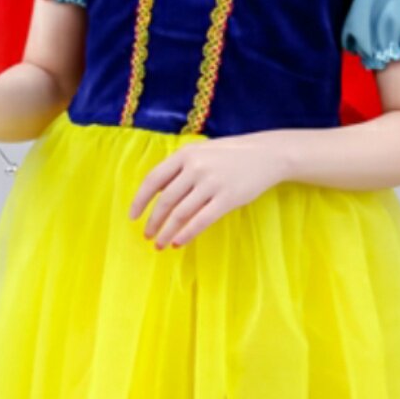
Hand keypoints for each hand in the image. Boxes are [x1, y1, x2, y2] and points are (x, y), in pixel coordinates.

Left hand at [128, 133, 284, 247]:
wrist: (266, 155)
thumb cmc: (230, 156)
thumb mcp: (201, 153)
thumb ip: (179, 169)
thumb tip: (156, 194)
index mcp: (185, 155)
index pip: (153, 180)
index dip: (140, 200)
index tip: (133, 217)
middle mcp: (195, 168)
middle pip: (165, 200)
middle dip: (153, 221)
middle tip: (147, 236)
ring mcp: (212, 183)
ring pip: (181, 213)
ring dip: (167, 232)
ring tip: (161, 244)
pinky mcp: (227, 199)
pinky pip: (201, 221)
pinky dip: (187, 234)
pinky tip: (178, 243)